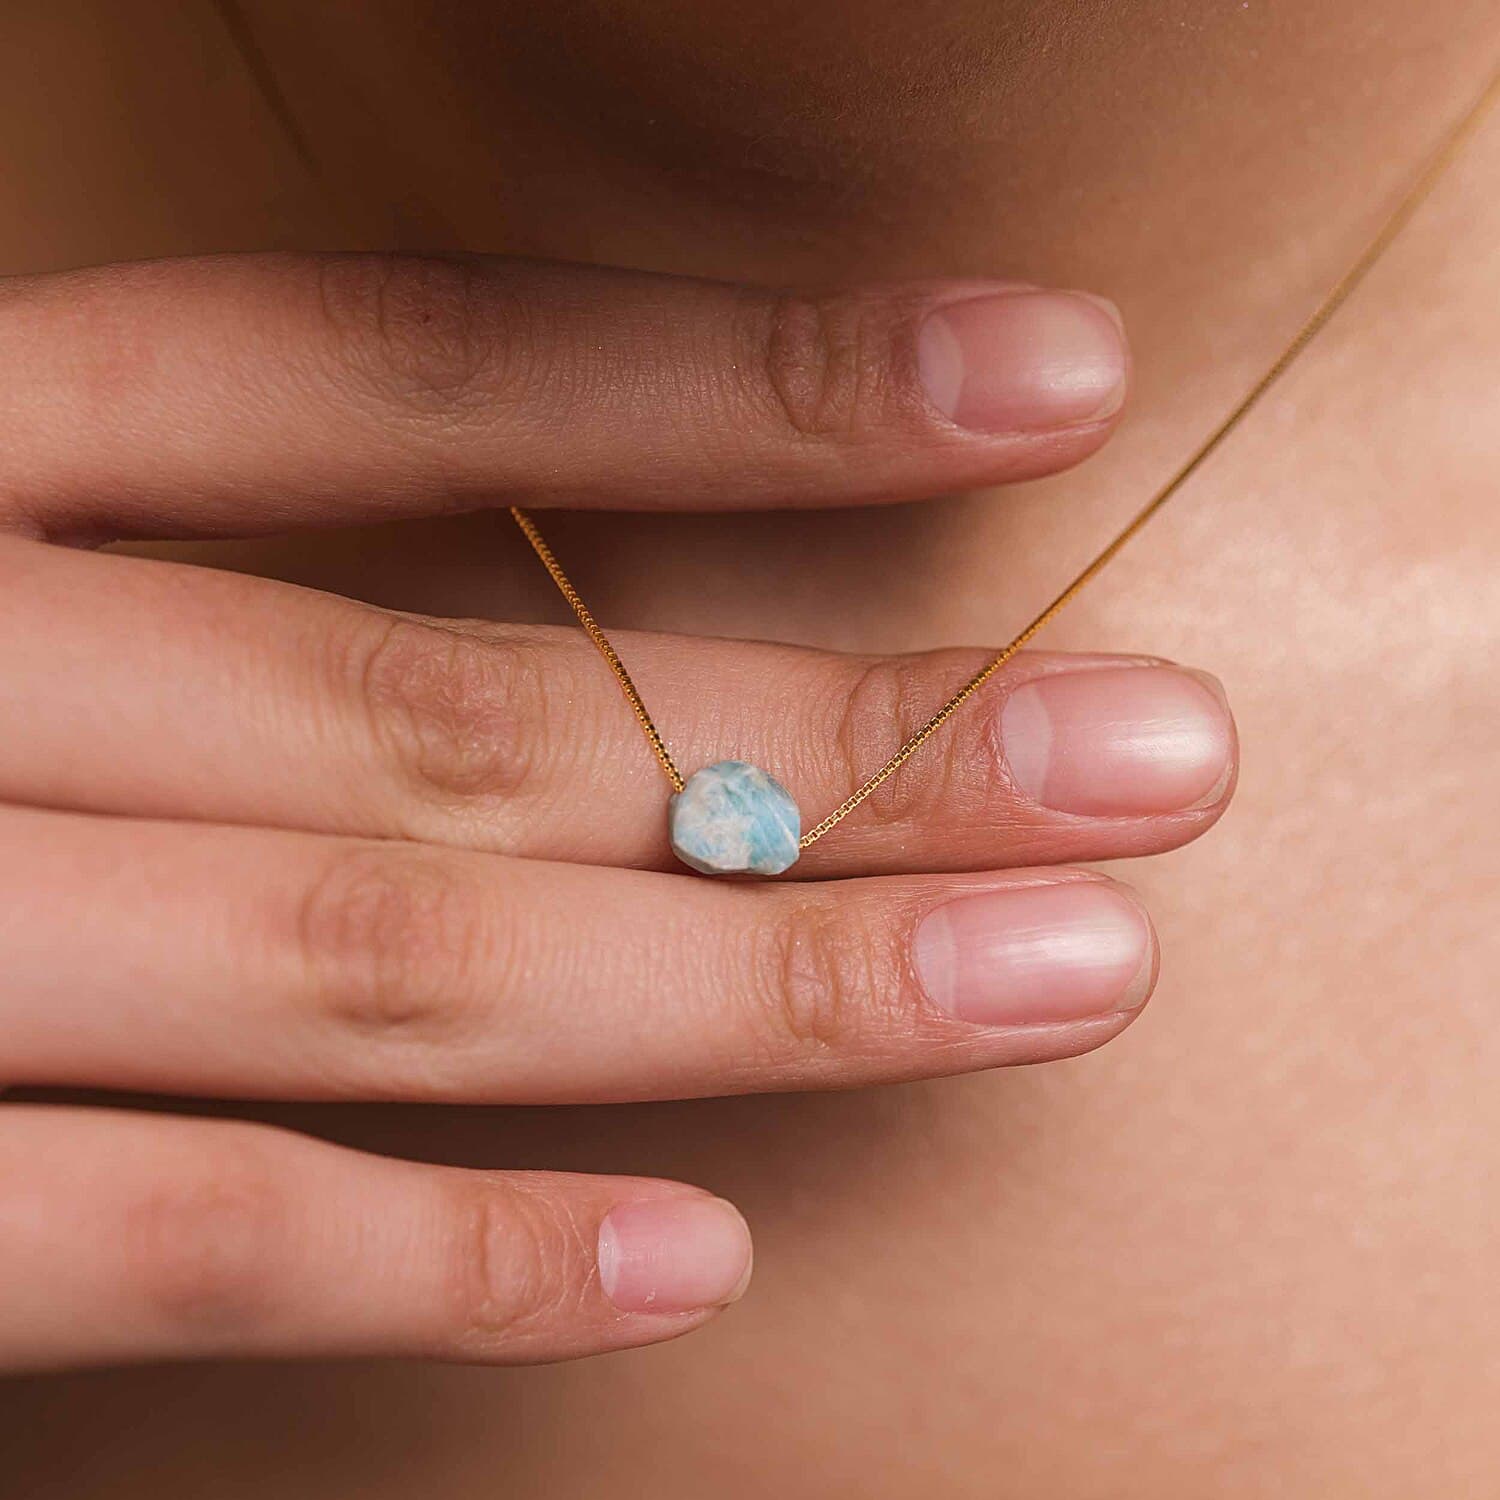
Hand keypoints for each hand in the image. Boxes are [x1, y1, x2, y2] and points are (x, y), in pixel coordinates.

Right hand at [0, 253, 1233, 1369]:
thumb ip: (205, 562)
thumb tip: (589, 602)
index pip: (380, 368)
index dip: (721, 377)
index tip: (1040, 375)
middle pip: (443, 700)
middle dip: (826, 742)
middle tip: (1144, 757)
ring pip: (378, 962)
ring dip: (747, 989)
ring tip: (1055, 977)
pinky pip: (189, 1248)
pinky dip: (455, 1262)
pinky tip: (699, 1260)